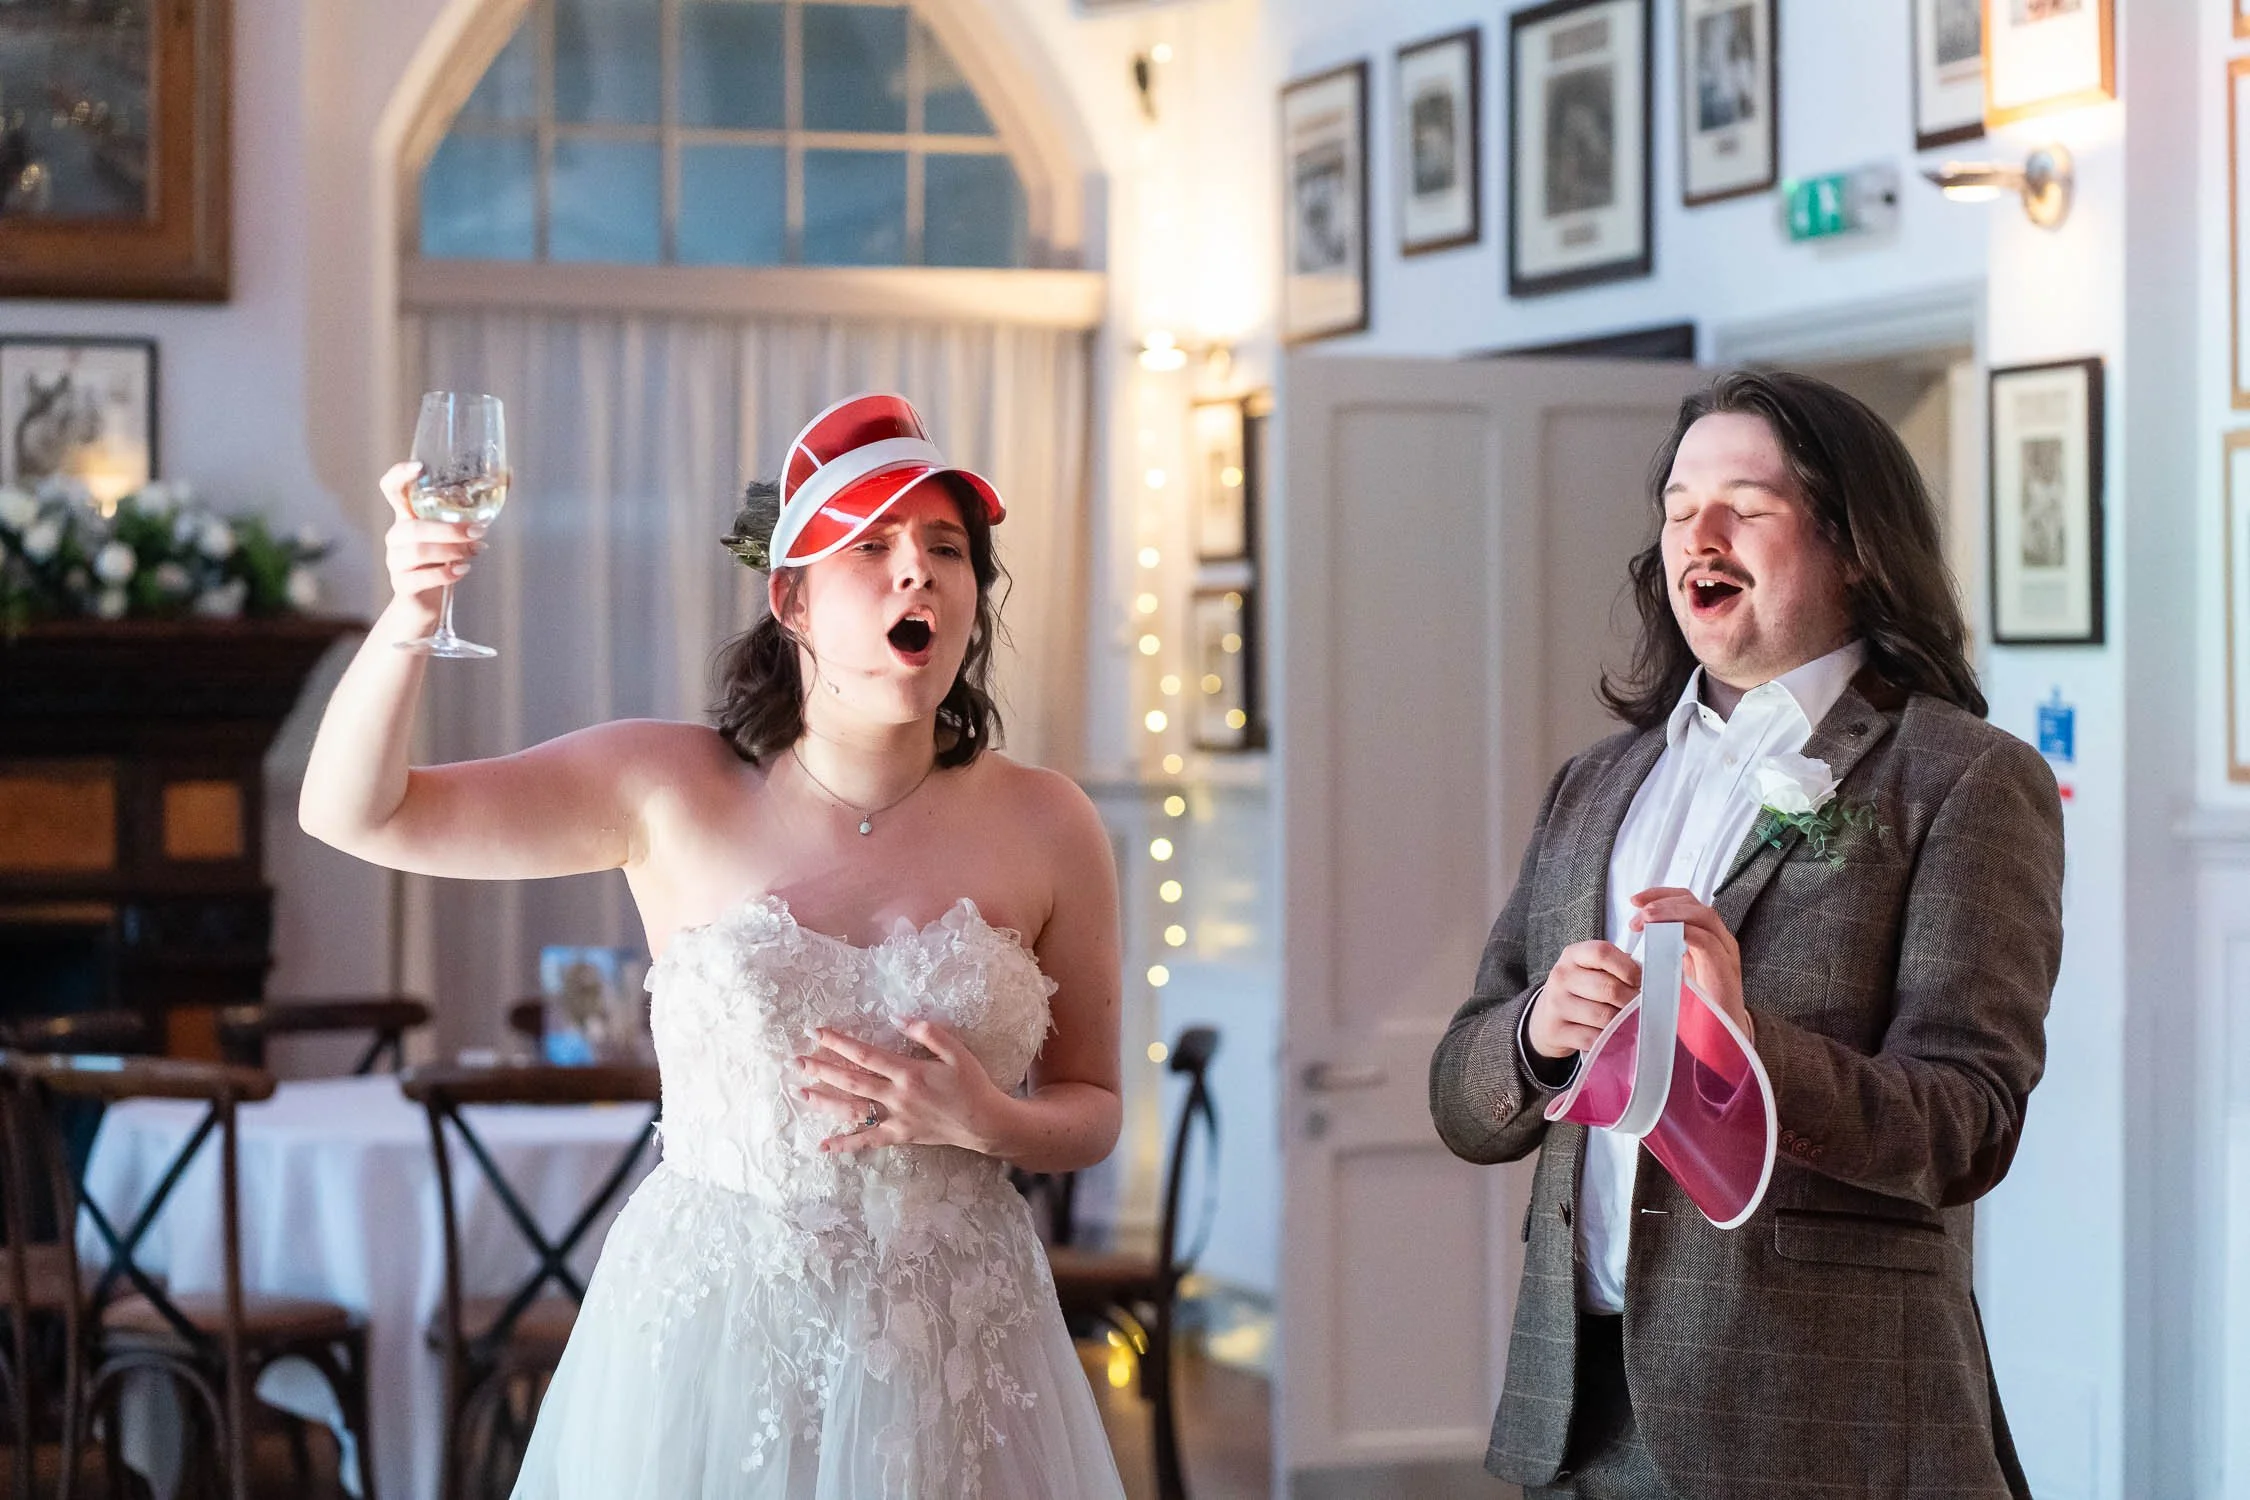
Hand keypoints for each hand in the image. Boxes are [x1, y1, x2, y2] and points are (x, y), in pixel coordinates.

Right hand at [379, 461, 484, 605]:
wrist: (424, 603)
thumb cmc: (442, 562)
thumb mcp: (456, 535)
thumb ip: (474, 512)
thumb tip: (509, 475)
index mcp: (407, 517)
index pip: (391, 489)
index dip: (399, 475)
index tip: (420, 467)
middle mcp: (397, 536)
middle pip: (413, 527)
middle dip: (449, 529)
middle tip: (478, 532)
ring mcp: (396, 561)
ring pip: (418, 551)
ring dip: (452, 550)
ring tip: (474, 552)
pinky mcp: (402, 585)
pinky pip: (421, 578)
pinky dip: (446, 573)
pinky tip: (462, 570)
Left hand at [794, 1021, 1006, 1154]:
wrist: (984, 1122)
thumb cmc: (971, 1083)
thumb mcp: (956, 1051)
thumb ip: (928, 1032)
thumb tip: (898, 1017)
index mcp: (909, 1072)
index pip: (865, 1055)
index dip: (839, 1043)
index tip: (817, 1032)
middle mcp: (897, 1096)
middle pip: (851, 1081)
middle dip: (822, 1069)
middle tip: (797, 1060)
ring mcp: (896, 1119)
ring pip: (853, 1110)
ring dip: (825, 1101)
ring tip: (801, 1092)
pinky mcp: (899, 1136)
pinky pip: (868, 1141)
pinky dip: (845, 1144)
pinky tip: (823, 1146)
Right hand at [1527, 940, 1641, 1058]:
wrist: (1546, 1018)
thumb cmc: (1580, 990)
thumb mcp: (1591, 970)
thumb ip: (1616, 967)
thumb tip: (1650, 978)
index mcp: (1573, 955)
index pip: (1602, 953)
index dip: (1628, 968)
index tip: (1640, 981)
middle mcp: (1561, 976)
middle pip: (1608, 988)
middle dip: (1631, 1000)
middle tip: (1640, 1007)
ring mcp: (1556, 1005)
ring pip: (1604, 1016)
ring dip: (1621, 1022)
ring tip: (1626, 1020)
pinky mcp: (1557, 1031)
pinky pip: (1594, 1038)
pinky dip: (1609, 1039)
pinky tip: (1612, 1035)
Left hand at [1629, 887, 1753, 1041]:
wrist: (1719, 1043)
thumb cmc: (1694, 1011)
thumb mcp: (1674, 975)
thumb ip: (1663, 953)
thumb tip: (1637, 935)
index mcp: (1707, 939)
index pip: (1687, 902)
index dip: (1660, 895)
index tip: (1634, 900)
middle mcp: (1720, 941)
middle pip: (1694, 903)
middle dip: (1661, 902)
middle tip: (1636, 914)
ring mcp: (1725, 953)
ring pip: (1702, 915)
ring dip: (1670, 913)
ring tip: (1644, 920)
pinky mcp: (1724, 970)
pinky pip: (1706, 941)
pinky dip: (1682, 932)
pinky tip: (1660, 937)